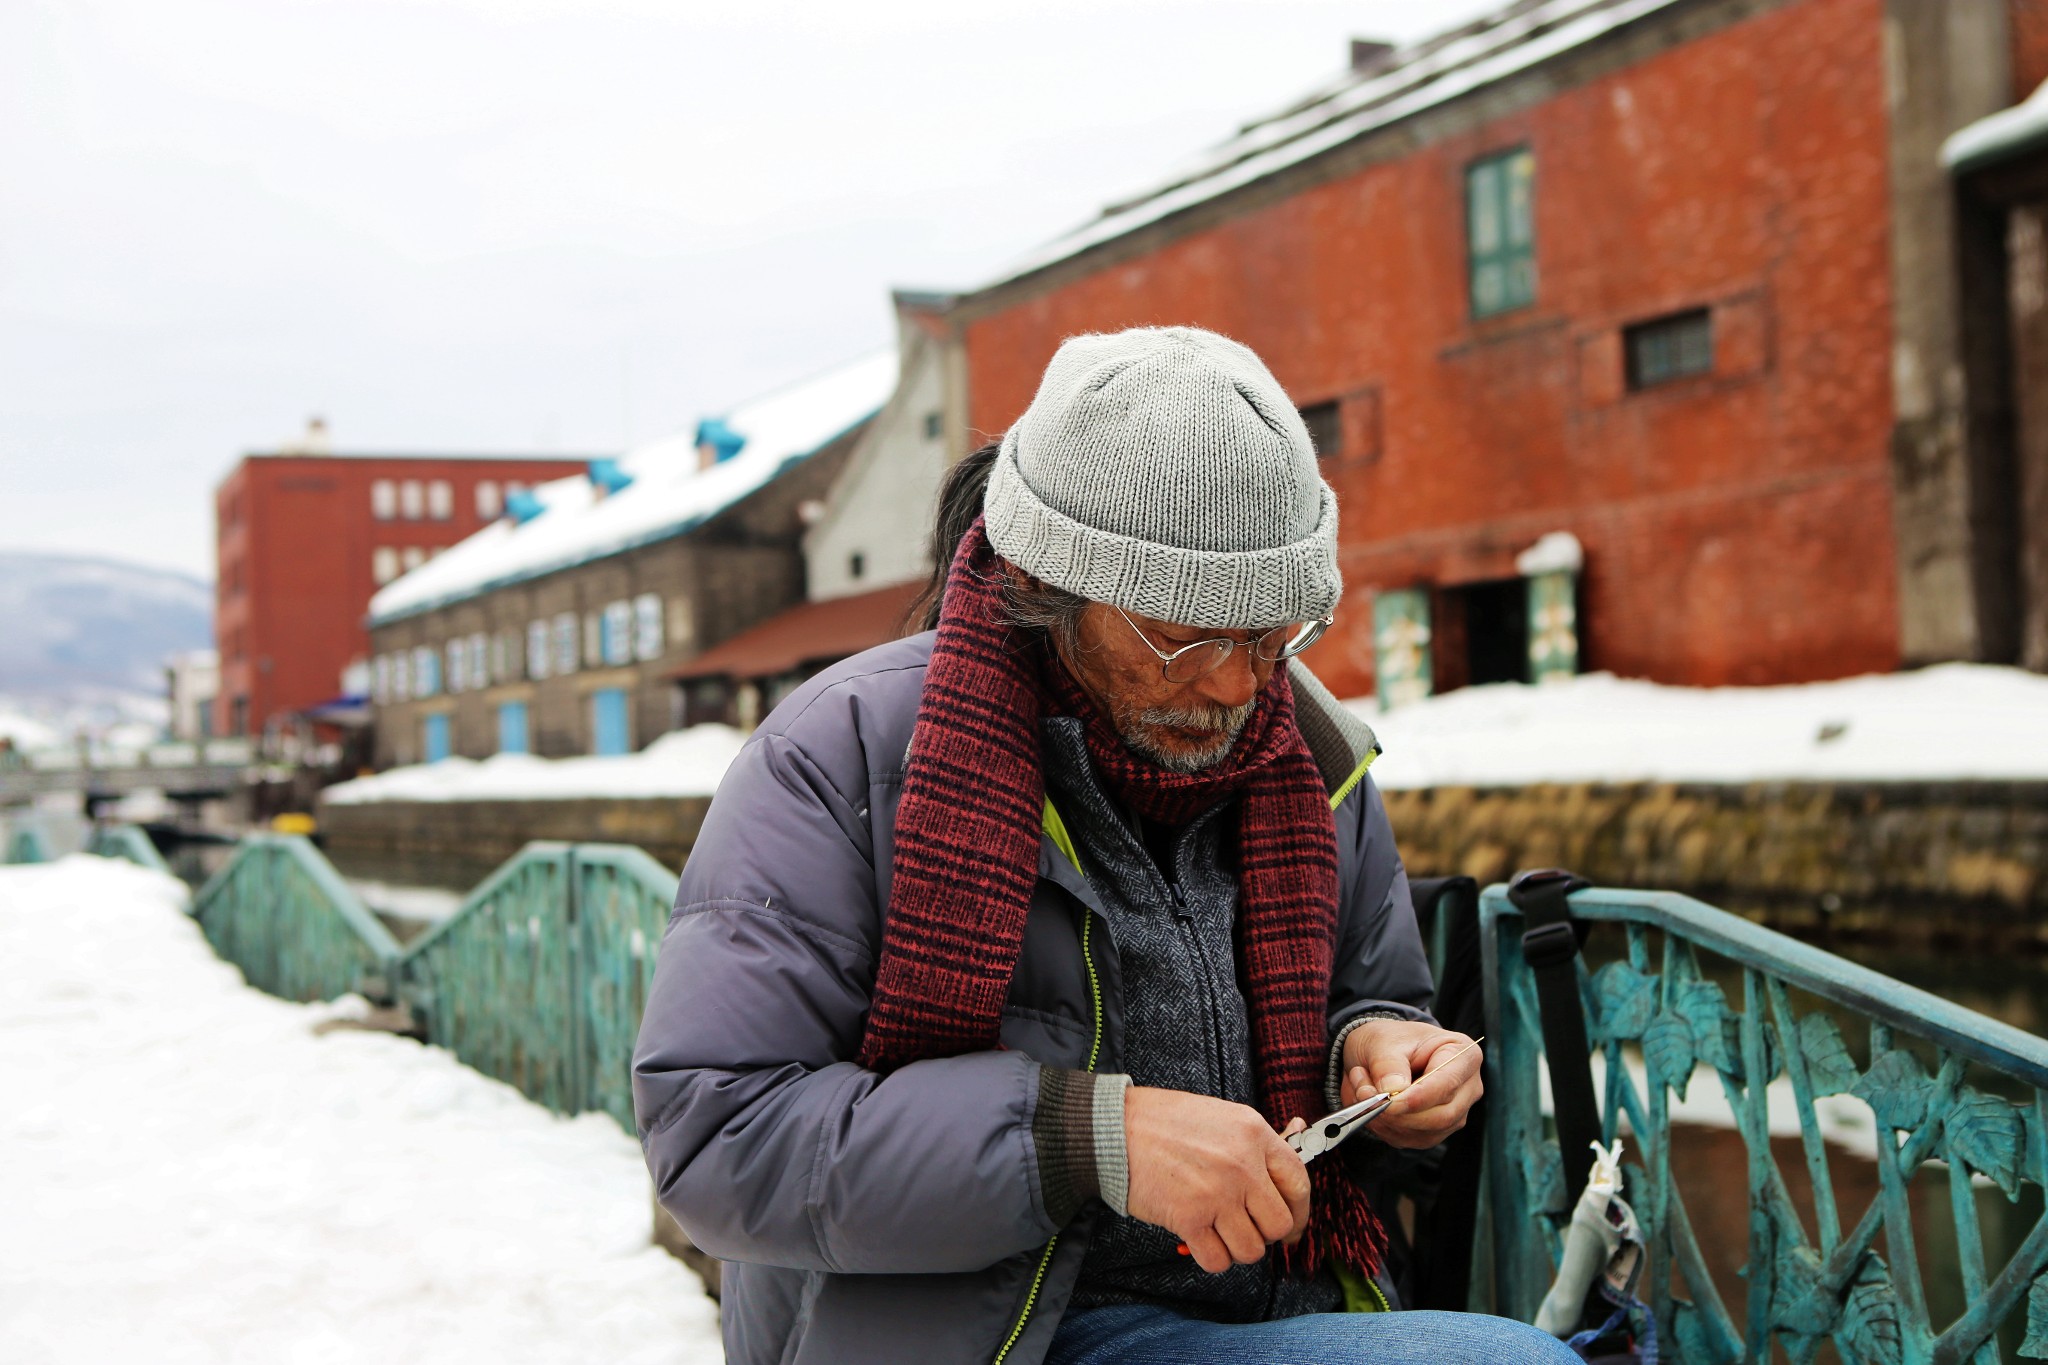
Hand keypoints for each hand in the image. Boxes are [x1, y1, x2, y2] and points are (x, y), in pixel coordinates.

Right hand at [1123, 1086, 1310, 1273]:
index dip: (1299, 1211)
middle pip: (1279, 1224)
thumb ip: (1255, 1140)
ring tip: (1217, 1231)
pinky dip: (1210, 1258)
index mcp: (1254, 1133)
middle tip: (1246, 1229)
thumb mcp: (1220, 1116)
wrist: (1114, 1129)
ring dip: (1236, 1248)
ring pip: (1251, 1249)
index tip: (1292, 1225)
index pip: (1299, 1182)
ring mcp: (1217, 1193)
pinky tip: (1198, 1239)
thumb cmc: (1164, 1122)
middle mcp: (1243, 1165)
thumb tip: (1299, 1136)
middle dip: (1265, 1234)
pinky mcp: (1189, 1218)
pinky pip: (1218, 1260)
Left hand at [1340, 1020, 1482, 1149]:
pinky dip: (1386, 1128)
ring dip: (1387, 1120)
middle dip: (1399, 1114)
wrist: (1381, 1052)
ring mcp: (1455, 1112)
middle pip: (1442, 1116)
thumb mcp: (1382, 1041)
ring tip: (1363, 1091)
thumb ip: (1387, 1064)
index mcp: (1464, 1054)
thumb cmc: (1389, 1041)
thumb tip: (1392, 1091)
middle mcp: (1467, 1087)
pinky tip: (1372, 1107)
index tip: (1388, 1100)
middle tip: (1365, 1095)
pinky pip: (1413, 1140)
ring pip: (1426, 1133)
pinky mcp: (1437, 1130)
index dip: (1417, 1098)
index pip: (1447, 1083)